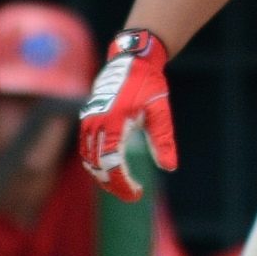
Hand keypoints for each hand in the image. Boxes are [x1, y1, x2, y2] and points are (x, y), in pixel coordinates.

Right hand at [77, 29, 176, 200]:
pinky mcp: (87, 119)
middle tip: (132, 194)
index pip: (112, 164)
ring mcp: (88, 121)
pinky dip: (96, 163)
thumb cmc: (149, 84)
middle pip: (97, 166)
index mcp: (113, 123)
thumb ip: (162, 139)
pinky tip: (112, 169)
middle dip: (113, 184)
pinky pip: (86, 148)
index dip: (123, 183)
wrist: (132, 60)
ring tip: (123, 185)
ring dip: (103, 176)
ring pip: (88, 159)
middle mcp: (95, 124)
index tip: (137, 194)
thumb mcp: (160, 111)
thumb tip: (169, 167)